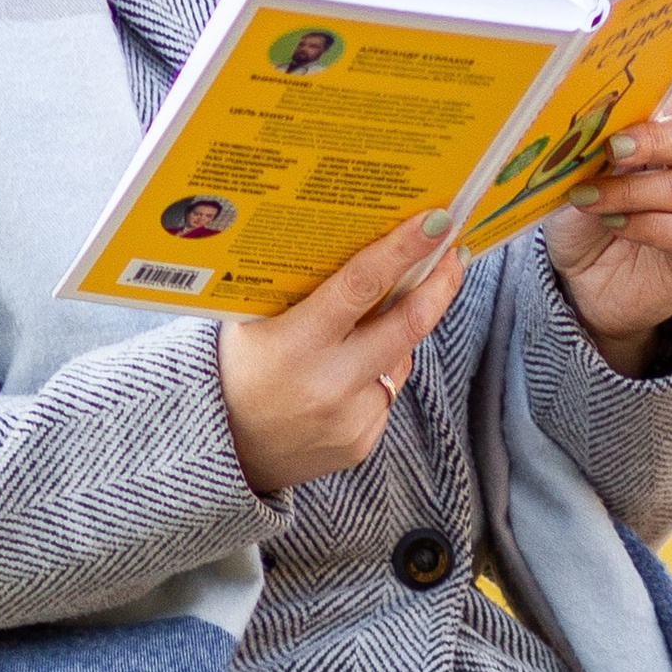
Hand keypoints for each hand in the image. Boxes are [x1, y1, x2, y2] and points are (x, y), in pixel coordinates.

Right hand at [216, 212, 466, 494]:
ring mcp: (349, 419)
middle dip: (438, 286)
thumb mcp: (252, 320)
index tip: (437, 223)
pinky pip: (385, 394)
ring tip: (363, 329)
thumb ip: (303, 290)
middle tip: (451, 256)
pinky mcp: (361, 442)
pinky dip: (374, 375)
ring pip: (399, 358)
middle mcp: (328, 385)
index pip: (362, 286)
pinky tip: (342, 377)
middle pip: (407, 324)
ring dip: (394, 335)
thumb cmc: (235, 368)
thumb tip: (367, 242)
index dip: (404, 250)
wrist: (220, 448)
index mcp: (295, 345)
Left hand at [542, 53, 671, 370]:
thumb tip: (592, 127)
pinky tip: (615, 224)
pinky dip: (646, 225)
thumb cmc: (587, 219)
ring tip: (589, 197)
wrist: (586, 285)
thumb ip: (596, 150)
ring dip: (632, 192)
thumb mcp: (582, 176)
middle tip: (612, 147)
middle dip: (651, 140)